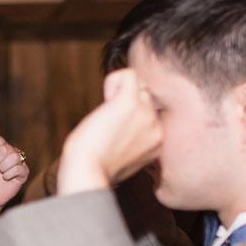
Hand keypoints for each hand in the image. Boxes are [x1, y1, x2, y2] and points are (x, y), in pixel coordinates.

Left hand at [0, 124, 28, 210]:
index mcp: (1, 146)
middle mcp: (12, 152)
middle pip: (6, 149)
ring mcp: (19, 162)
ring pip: (13, 158)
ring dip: (2, 168)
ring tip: (0, 173)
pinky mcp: (24, 174)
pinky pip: (19, 169)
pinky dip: (9, 175)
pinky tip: (6, 179)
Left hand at [54, 68, 162, 194]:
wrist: (86, 172)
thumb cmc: (95, 167)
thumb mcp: (124, 156)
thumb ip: (133, 138)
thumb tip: (123, 120)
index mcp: (158, 142)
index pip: (150, 113)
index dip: (130, 117)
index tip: (114, 135)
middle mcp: (157, 127)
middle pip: (145, 97)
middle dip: (125, 104)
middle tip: (107, 125)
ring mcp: (146, 114)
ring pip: (139, 84)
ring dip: (118, 93)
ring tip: (104, 115)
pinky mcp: (130, 102)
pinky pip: (129, 74)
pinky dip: (113, 81)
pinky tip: (105, 100)